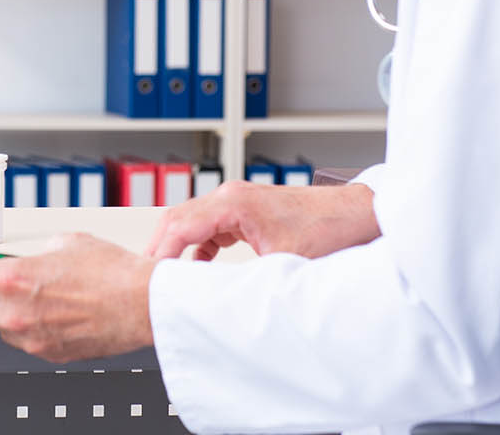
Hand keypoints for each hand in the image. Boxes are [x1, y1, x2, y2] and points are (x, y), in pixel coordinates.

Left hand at [0, 234, 154, 363]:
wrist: (142, 304)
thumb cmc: (111, 272)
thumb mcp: (68, 242)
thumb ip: (40, 252)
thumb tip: (36, 257)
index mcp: (14, 278)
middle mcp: (17, 313)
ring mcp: (32, 338)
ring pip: (2, 333)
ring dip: (8, 319)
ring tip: (36, 303)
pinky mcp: (50, 354)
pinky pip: (29, 344)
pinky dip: (34, 332)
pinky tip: (55, 317)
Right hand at [146, 181, 378, 261]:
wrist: (354, 215)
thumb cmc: (325, 230)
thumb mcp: (280, 262)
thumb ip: (244, 278)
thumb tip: (219, 301)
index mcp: (232, 203)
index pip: (180, 226)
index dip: (159, 253)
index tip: (147, 277)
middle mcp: (230, 197)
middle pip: (178, 219)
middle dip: (160, 248)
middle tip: (145, 278)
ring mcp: (237, 201)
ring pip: (192, 222)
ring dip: (178, 247)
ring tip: (166, 276)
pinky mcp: (246, 211)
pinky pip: (210, 226)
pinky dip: (198, 245)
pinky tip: (197, 267)